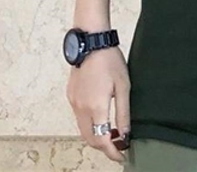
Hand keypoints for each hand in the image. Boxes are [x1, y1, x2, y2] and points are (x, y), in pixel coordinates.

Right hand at [66, 45, 131, 163]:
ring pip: (83, 130)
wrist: (91, 41)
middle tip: (118, 147)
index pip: (102, 140)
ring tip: (112, 134)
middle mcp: (81, 108)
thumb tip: (126, 134)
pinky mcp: (71, 95)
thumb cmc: (109, 60)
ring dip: (96, 136)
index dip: (112, 152)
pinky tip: (100, 119)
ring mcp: (74, 102)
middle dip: (104, 147)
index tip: (121, 156)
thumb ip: (123, 113)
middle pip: (90, 139)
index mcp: (96, 107)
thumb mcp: (123, 87)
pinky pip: (79, 118)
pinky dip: (89, 125)